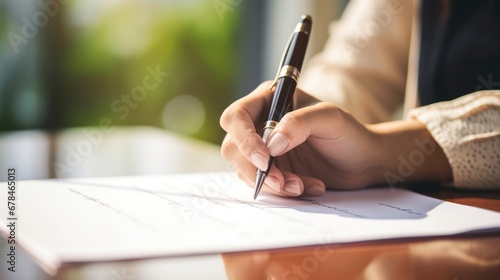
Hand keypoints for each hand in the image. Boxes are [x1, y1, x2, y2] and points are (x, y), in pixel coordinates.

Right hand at [220, 81, 382, 196]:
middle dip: (256, 169)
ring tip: (303, 186)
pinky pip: (262, 184)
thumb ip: (299, 123)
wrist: (363, 162)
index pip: (236, 117)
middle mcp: (260, 123)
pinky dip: (282, 191)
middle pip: (233, 147)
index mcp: (269, 100)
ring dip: (272, 183)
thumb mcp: (330, 119)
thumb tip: (271, 144)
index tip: (264, 159)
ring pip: (245, 170)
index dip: (243, 138)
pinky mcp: (270, 171)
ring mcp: (263, 149)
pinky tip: (308, 186)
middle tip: (283, 182)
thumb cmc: (348, 133)